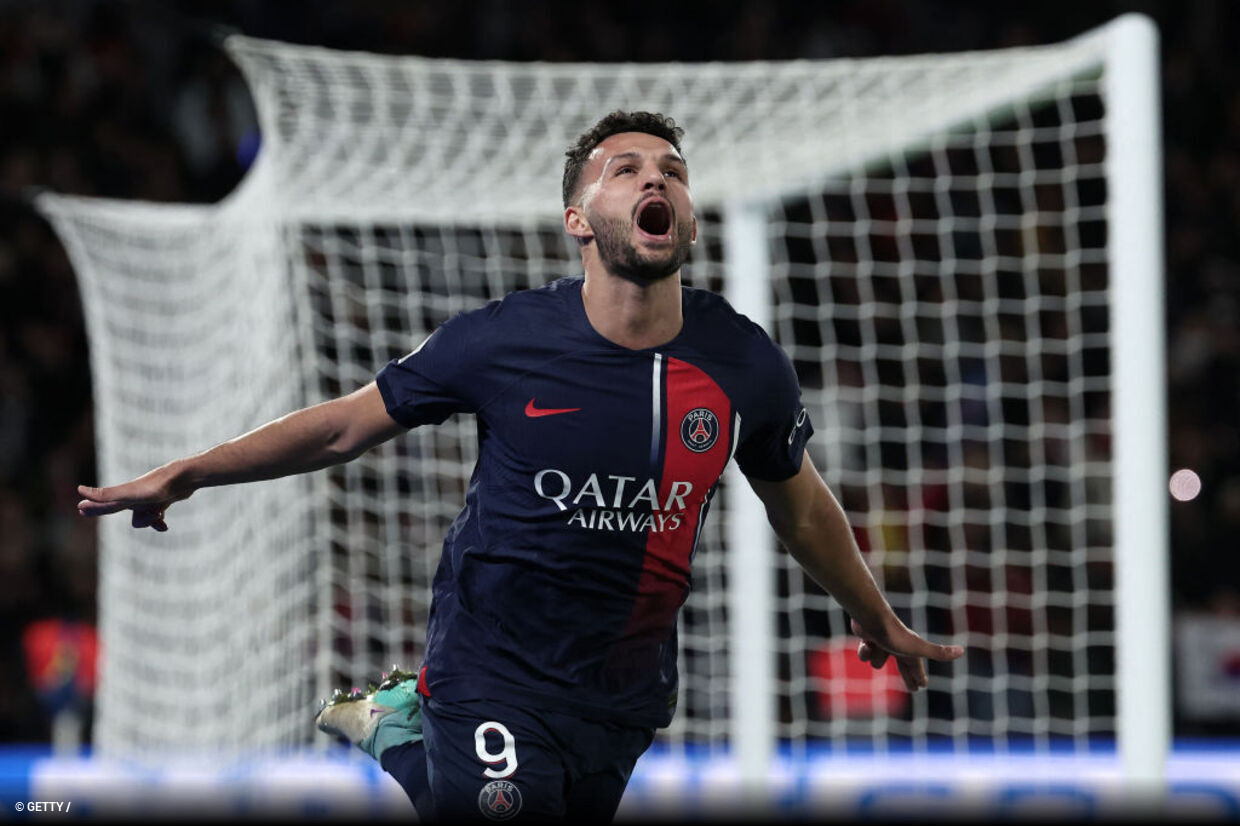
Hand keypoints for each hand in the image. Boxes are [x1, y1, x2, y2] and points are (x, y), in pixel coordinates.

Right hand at [77, 463, 193, 531]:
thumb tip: (79, 490)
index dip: (93, 507)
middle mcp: (134, 496)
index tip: (80, 507)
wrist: (184, 478)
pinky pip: (156, 516)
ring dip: (148, 521)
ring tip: (158, 514)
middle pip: (118, 508)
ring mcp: (148, 497)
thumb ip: (106, 495)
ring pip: (141, 517)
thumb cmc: (156, 487)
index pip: (104, 504)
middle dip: (104, 510)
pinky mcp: (163, 499)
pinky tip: (164, 526)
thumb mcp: (129, 494)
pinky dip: (158, 523)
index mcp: (124, 496)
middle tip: (85, 510)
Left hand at [851, 617, 963, 691]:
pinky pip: (865, 655)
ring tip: (879, 645)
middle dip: (908, 675)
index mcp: (910, 651)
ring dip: (877, 657)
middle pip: (902, 666)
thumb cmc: (895, 635)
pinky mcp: (868, 640)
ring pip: (877, 663)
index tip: (923, 685)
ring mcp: (882, 644)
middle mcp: (897, 648)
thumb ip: (939, 652)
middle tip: (913, 687)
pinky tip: (867, 642)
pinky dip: (866, 650)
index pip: (916, 668)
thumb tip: (962, 651)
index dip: (919, 676)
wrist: (872, 618)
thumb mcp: (918, 648)